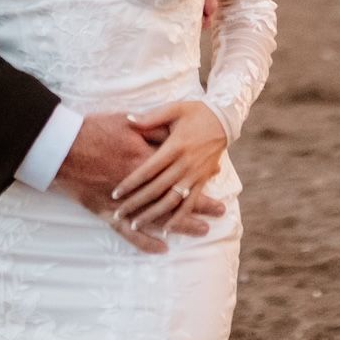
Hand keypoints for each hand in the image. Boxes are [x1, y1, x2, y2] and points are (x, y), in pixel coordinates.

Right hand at [54, 112, 221, 252]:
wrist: (62, 147)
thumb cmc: (92, 129)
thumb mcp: (127, 121)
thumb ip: (151, 129)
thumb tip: (173, 135)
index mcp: (146, 159)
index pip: (180, 170)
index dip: (199, 173)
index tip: (216, 174)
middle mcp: (141, 185)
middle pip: (176, 198)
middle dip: (200, 205)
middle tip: (220, 212)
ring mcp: (125, 203)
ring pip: (159, 218)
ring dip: (182, 224)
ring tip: (202, 230)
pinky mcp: (108, 214)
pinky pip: (129, 234)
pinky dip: (146, 242)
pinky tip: (162, 248)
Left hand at [112, 102, 226, 235]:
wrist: (225, 119)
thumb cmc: (197, 112)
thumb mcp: (174, 109)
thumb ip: (151, 118)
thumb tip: (128, 120)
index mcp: (175, 146)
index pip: (148, 170)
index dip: (131, 183)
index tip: (115, 194)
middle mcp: (184, 164)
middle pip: (156, 189)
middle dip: (136, 203)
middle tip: (118, 213)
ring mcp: (195, 174)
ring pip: (172, 201)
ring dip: (153, 215)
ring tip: (136, 225)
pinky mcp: (203, 180)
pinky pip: (191, 203)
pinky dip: (179, 218)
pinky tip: (167, 230)